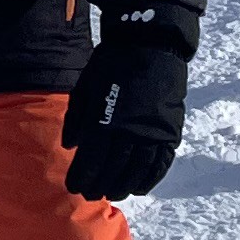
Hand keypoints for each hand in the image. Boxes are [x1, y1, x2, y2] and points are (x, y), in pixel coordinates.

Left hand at [61, 6, 190, 200]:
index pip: (92, 159)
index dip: (82, 177)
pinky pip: (161, 162)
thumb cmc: (111, 63)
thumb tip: (69, 146)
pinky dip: (150, 178)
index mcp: (105, 120)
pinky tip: (140, 187)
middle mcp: (130, 131)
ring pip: (138, 170)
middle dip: (99, 185)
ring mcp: (153, 132)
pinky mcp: (170, 130)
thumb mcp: (85, 86)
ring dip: (124, 186)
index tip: (74, 187)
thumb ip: (76, 118)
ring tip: (113, 193)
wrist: (150, 44)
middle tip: (90, 195)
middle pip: (113, 169)